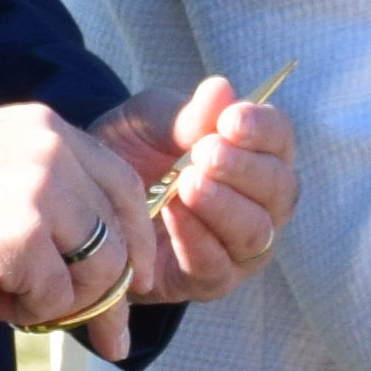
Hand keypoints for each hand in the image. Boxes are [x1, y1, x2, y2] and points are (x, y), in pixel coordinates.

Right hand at [0, 104, 147, 349]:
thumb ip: (49, 193)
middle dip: (116, 294)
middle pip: (119, 234)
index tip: (134, 280)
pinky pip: (56, 299)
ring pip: (99, 270)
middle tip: (109, 336)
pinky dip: (27, 313)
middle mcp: (53, 151)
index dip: (136, 238)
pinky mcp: (23, 239)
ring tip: (12, 299)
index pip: (123, 183)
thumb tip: (105, 263)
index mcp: (48, 129)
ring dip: (64, 304)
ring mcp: (41, 192)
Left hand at [91, 78, 294, 307]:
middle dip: (244, 169)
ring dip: (224, 206)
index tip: (230, 121)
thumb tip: (221, 90)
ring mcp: (241, 246)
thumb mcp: (148, 123)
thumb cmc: (133, 153)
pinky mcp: (211, 280)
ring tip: (187, 184)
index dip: (263, 130)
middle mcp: (262, 202)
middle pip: (279, 188)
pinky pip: (217, 266)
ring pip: (256, 232)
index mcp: (256, 153)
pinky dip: (196, 239)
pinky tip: (173, 214)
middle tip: (205, 153)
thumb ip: (185, 114)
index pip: (280, 140)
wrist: (90, 201)